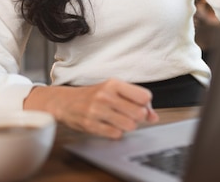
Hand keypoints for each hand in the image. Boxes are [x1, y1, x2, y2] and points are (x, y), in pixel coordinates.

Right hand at [24, 78, 158, 138]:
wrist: (65, 102)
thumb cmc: (94, 95)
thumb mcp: (115, 91)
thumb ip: (136, 101)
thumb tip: (154, 116)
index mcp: (114, 84)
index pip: (144, 96)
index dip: (146, 104)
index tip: (140, 105)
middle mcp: (106, 96)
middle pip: (139, 113)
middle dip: (139, 117)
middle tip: (131, 114)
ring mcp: (97, 111)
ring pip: (129, 125)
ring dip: (129, 126)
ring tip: (121, 120)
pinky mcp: (90, 125)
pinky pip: (115, 134)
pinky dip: (117, 132)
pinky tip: (111, 126)